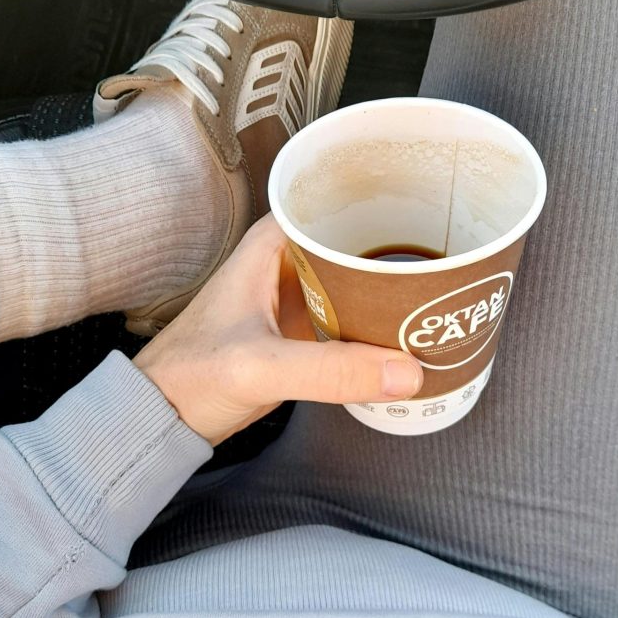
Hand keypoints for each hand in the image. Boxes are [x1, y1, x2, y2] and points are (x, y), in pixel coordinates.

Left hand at [134, 215, 423, 444]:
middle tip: (456, 262)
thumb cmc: (190, 377)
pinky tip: (413, 332)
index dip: (385, 200)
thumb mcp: (262, 367)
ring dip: (395, 288)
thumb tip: (407, 373)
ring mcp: (298, 296)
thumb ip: (331, 370)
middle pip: (358, 240)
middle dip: (403, 248)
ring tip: (449, 294)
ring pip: (360, 279)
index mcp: (273, 243)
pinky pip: (355, 314)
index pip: (337, 200)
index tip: (433, 208)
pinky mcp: (304, 330)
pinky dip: (382, 322)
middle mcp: (288, 260)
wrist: (161, 417)